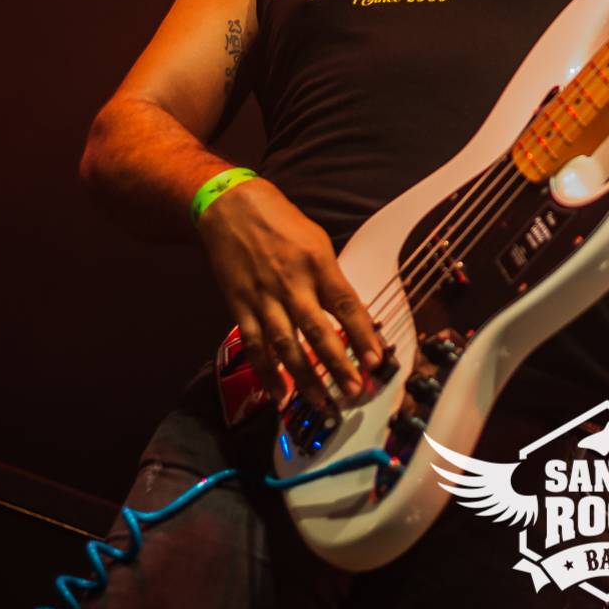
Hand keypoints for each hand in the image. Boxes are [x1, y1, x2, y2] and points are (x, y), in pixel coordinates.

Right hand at [198, 177, 385, 411]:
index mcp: (317, 264)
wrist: (232, 208)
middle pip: (317, 330)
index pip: (346, 305)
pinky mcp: (240, 306)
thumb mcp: (317, 242)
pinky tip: (277, 392)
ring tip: (319, 399)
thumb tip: (352, 314)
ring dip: (303, 376)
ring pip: (285, 344)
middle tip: (353, 389)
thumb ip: (332, 279)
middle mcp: (291, 283)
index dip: (363, 335)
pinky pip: (254, 345)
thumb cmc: (280, 222)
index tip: (376, 360)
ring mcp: (263, 297)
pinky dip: (266, 372)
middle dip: (337, 364)